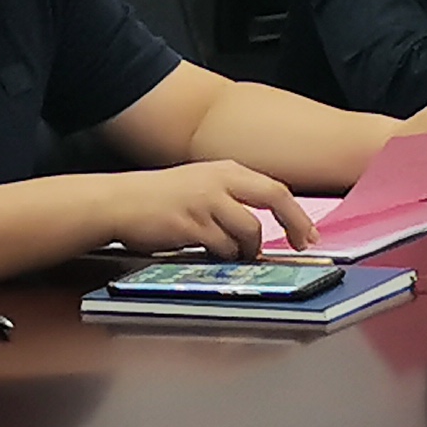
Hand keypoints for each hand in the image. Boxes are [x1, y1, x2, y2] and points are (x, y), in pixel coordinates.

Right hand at [113, 160, 314, 255]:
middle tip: (301, 245)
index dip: (296, 213)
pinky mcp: (191, 225)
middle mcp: (219, 181)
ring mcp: (205, 202)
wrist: (118, 202)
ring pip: (249, 230)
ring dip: (248, 249)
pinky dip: (224, 256)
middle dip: (294, 224)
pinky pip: (222, 247)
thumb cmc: (159, 199)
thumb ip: (231, 198)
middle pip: (274, 198)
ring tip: (237, 256)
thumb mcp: (200, 185)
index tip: (307, 234)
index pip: (274, 188)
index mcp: (225, 170)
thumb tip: (261, 226)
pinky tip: (214, 256)